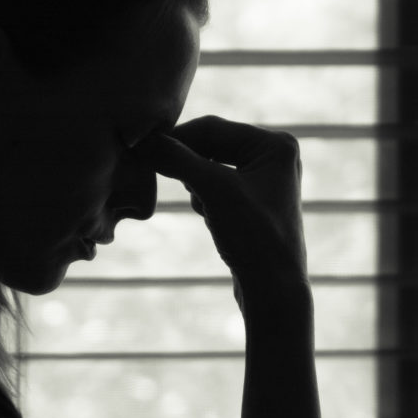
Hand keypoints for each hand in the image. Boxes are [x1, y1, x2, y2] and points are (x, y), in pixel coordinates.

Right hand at [139, 116, 308, 313]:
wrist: (273, 290)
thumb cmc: (254, 237)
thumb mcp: (213, 191)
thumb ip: (178, 160)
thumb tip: (142, 141)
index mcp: (276, 144)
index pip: (213, 128)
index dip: (176, 137)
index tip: (141, 148)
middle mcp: (274, 156)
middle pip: (212, 145)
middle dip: (187, 163)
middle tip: (153, 170)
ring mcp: (264, 179)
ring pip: (210, 166)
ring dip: (195, 184)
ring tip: (202, 206)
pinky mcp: (252, 202)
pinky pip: (216, 186)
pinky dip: (204, 198)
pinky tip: (211, 218)